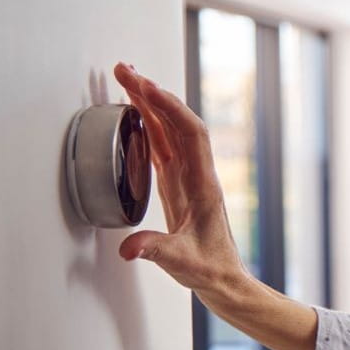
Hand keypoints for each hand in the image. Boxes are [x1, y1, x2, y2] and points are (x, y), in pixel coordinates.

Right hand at [111, 62, 250, 296]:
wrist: (224, 279)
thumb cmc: (211, 269)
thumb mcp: (182, 262)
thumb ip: (155, 251)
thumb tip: (129, 248)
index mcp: (203, 184)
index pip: (190, 134)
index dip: (169, 108)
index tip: (146, 87)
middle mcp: (197, 174)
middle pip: (178, 123)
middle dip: (153, 94)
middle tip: (125, 70)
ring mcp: (188, 178)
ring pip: (169, 131)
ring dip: (149, 104)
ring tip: (126, 79)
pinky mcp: (177, 185)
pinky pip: (163, 146)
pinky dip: (148, 125)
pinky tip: (136, 113)